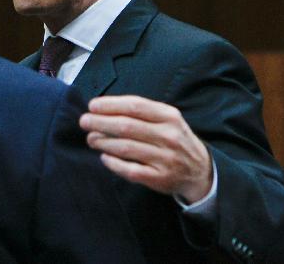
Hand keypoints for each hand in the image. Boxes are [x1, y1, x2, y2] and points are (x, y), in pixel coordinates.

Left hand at [79, 95, 212, 202]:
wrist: (199, 170)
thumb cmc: (174, 138)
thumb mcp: (167, 119)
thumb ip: (141, 112)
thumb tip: (104, 108)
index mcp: (169, 116)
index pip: (135, 106)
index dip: (110, 105)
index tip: (92, 106)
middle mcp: (168, 136)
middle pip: (127, 126)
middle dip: (100, 123)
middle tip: (84, 122)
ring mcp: (165, 158)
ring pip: (126, 148)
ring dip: (103, 142)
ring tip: (91, 138)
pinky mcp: (159, 178)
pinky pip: (130, 170)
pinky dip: (113, 163)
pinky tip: (104, 157)